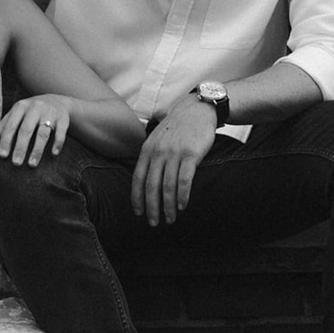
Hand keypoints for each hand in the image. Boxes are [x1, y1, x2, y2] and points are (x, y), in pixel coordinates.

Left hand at [0, 94, 69, 167]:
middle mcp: (35, 108)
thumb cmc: (30, 112)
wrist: (56, 101)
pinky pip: (60, 132)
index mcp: (21, 107)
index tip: (2, 156)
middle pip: (26, 130)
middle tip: (15, 163)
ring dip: (37, 150)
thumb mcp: (17, 113)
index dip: (6, 141)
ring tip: (32, 164)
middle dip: (20, 148)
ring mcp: (49, 112)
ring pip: (43, 133)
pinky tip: (53, 154)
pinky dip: (57, 143)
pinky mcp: (63, 118)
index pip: (11, 125)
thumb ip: (4, 125)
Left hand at [131, 95, 219, 225]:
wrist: (196, 109)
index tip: (138, 213)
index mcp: (147, 150)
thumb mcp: (156, 139)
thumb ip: (150, 157)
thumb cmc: (176, 127)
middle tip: (153, 223)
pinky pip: (184, 180)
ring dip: (168, 206)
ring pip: (168, 186)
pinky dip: (182, 196)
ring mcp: (175, 153)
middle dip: (151, 207)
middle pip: (151, 186)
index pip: (138, 178)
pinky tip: (183, 206)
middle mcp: (158, 152)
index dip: (137, 198)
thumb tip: (144, 181)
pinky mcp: (191, 154)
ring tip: (170, 219)